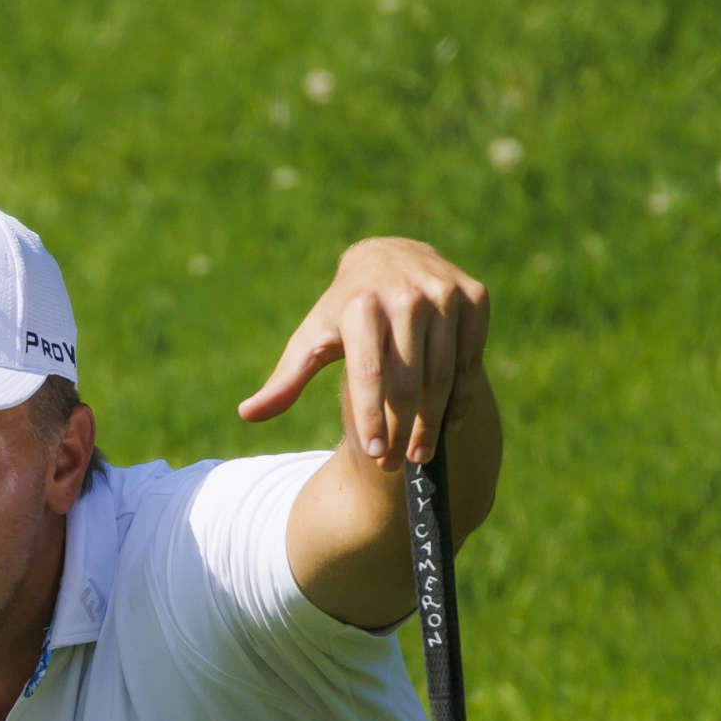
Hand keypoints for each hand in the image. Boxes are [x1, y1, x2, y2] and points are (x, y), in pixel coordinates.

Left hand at [237, 236, 489, 471]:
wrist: (392, 255)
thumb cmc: (345, 310)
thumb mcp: (313, 337)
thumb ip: (286, 379)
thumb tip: (246, 414)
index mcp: (360, 304)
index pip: (367, 373)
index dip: (372, 417)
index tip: (374, 454)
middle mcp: (406, 295)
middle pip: (408, 380)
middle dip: (403, 429)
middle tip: (397, 464)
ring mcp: (444, 293)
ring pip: (443, 373)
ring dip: (433, 421)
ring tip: (420, 454)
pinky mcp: (474, 297)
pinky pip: (471, 357)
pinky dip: (462, 394)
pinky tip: (448, 423)